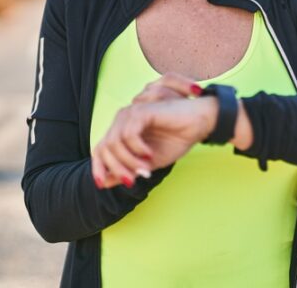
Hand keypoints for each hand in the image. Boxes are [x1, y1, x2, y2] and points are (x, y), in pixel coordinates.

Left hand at [91, 73, 207, 188]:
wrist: (199, 124)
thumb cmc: (176, 139)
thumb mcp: (148, 162)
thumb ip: (127, 169)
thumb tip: (104, 182)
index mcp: (123, 130)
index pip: (99, 148)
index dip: (98, 167)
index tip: (103, 185)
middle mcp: (123, 119)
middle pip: (104, 148)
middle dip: (117, 168)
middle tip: (133, 180)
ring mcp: (131, 113)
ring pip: (114, 143)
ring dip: (128, 161)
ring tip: (146, 169)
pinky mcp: (142, 111)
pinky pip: (128, 135)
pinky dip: (136, 149)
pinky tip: (149, 155)